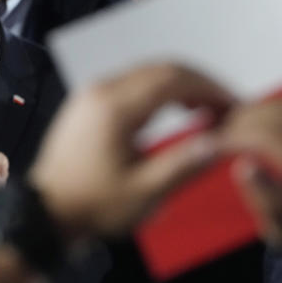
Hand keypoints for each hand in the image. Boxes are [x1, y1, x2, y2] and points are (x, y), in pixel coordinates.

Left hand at [28, 64, 227, 238]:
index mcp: (116, 107)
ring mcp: (94, 94)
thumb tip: (221, 143)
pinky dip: (163, 91)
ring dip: (184, 85)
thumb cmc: (95, 206)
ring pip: (149, 73)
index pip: (174, 78)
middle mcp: (103, 90)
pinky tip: (180, 109)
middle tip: (228, 106)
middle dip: (201, 83)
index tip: (235, 105)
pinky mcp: (91, 103)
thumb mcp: (146, 192)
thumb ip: (185, 164)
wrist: (46, 214)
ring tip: (210, 108)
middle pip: (163, 69)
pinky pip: (134, 83)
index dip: (211, 88)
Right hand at [222, 98, 281, 254]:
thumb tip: (242, 163)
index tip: (210, 141)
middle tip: (216, 130)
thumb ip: (262, 196)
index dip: (237, 136)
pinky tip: (260, 125)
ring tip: (233, 129)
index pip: (273, 137)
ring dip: (259, 114)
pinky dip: (279, 111)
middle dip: (244, 121)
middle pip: (281, 115)